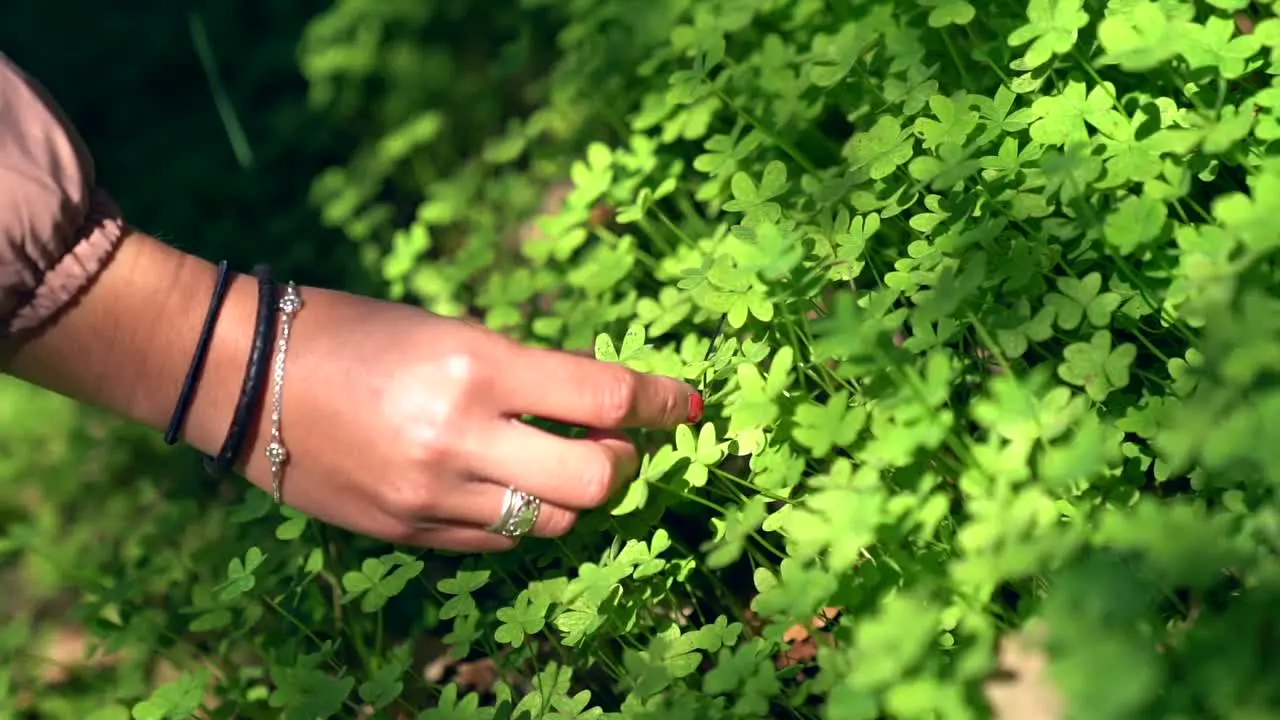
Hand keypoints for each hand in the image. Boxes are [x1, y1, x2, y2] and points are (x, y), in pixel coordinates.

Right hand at [233, 287, 701, 551]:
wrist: (245, 377)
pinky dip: (523, 517)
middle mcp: (461, 437)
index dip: (661, 400)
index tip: (686, 402)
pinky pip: (500, 540)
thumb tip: (597, 404)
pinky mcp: (408, 533)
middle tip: (618, 442)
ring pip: (554, 520)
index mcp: (475, 366)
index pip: (603, 396)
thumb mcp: (448, 331)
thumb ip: (523, 372)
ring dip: (574, 493)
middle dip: (624, 462)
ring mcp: (433, 494)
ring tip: (559, 462)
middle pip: (595, 478)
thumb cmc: (351, 331)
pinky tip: (508, 487)